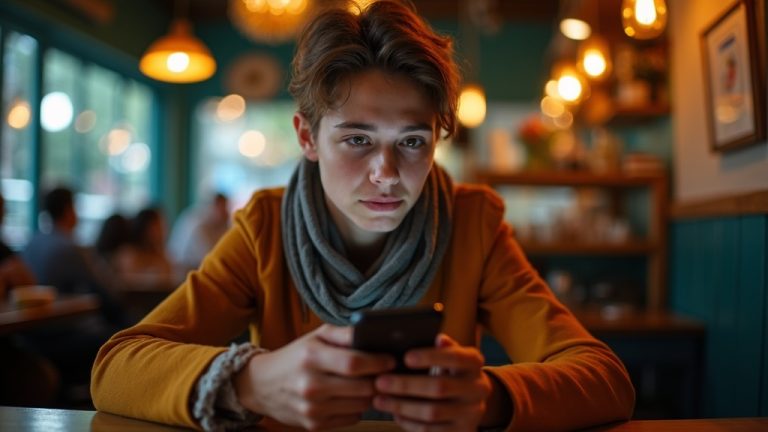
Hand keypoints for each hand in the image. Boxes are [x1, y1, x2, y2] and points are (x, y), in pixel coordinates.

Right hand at [234, 324, 394, 429]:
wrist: (261, 385)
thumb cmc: (295, 356)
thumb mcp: (315, 337)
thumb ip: (344, 333)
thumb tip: (373, 333)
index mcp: (311, 358)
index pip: (354, 364)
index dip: (378, 363)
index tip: (392, 360)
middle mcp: (310, 386)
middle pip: (362, 387)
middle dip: (380, 380)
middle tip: (387, 373)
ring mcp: (312, 409)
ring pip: (361, 405)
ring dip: (371, 395)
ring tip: (371, 382)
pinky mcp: (314, 425)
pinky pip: (352, 418)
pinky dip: (358, 408)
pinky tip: (353, 396)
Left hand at [372, 334, 496, 430]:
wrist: (472, 401)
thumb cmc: (452, 371)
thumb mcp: (452, 355)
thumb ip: (443, 348)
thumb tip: (439, 338)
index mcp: (474, 363)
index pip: (455, 358)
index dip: (431, 358)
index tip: (406, 357)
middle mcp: (477, 388)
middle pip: (440, 387)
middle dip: (406, 385)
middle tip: (380, 382)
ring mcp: (471, 413)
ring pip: (433, 412)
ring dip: (402, 406)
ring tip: (379, 400)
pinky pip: (432, 430)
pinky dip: (410, 423)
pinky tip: (395, 414)